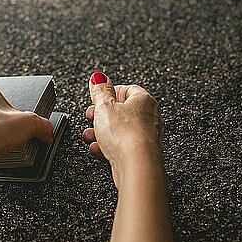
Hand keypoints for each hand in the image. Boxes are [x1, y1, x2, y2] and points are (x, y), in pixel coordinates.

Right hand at [82, 72, 163, 187]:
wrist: (136, 164)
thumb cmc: (125, 134)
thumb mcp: (104, 107)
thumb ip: (100, 91)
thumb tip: (98, 78)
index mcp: (144, 99)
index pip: (126, 89)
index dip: (109, 93)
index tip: (97, 98)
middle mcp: (150, 116)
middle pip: (122, 111)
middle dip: (102, 116)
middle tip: (92, 117)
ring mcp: (147, 136)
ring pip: (121, 130)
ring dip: (102, 132)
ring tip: (90, 136)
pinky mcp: (142, 153)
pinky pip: (123, 145)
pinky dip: (110, 146)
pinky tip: (99, 149)